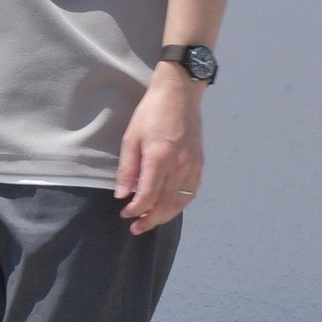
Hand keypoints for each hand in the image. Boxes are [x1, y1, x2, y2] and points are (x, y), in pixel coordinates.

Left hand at [114, 64, 204, 234]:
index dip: (135, 210)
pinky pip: (191, 192)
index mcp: (159, 159)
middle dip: (149, 220)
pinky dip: (180, 205)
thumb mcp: (131, 137)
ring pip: (180, 202)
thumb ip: (127, 168)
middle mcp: (179, 166)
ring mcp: (192, 166)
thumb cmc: (151, 112)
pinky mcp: (199, 163)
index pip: (148, 196)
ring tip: (151, 221)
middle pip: (165, 205)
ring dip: (164, 216)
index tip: (125, 214)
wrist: (180, 93)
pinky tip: (170, 208)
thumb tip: (122, 195)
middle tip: (136, 228)